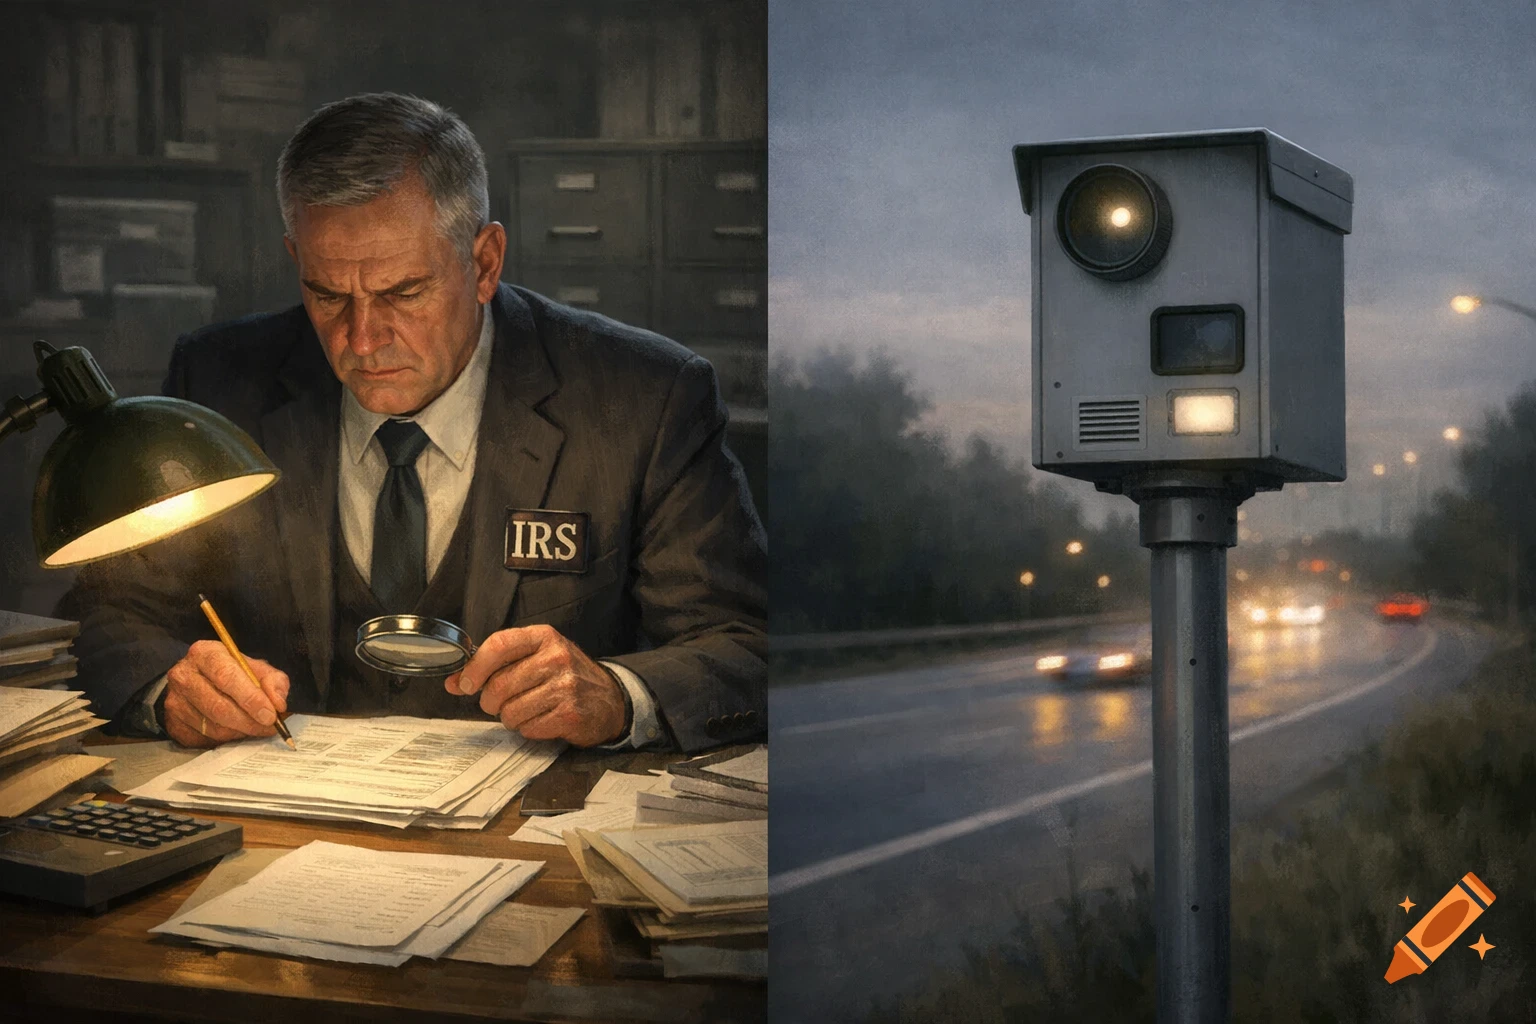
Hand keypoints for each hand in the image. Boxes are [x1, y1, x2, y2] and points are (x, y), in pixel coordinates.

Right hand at [163, 640, 289, 748]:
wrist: (197, 681)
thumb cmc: (231, 673)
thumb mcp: (254, 668)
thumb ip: (272, 681)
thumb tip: (278, 703)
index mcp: (204, 653)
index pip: (227, 677)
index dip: (251, 698)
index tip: (270, 715)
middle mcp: (183, 675)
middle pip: (218, 706)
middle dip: (249, 721)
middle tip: (269, 728)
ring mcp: (174, 701)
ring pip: (211, 726)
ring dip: (239, 732)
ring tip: (256, 729)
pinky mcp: (172, 723)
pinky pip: (203, 739)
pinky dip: (225, 740)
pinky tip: (236, 732)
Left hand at [445, 625, 627, 745]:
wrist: (610, 700)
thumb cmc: (565, 676)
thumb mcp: (534, 659)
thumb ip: (494, 666)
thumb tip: (454, 682)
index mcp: (544, 637)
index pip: (498, 645)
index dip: (475, 668)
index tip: (465, 684)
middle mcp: (556, 657)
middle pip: (499, 685)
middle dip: (491, 702)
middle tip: (501, 703)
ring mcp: (566, 686)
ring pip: (510, 712)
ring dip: (512, 718)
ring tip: (528, 710)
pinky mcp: (570, 714)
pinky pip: (528, 728)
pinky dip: (529, 729)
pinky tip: (543, 719)